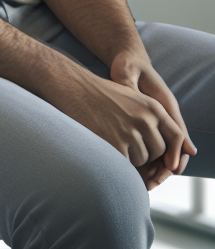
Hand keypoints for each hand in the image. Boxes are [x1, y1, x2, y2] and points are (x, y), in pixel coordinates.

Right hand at [50, 58, 192, 190]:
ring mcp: (129, 131)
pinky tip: (103, 142)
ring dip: (129, 155)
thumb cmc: (99, 93)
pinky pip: (125, 163)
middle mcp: (145, 119)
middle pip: (158, 151)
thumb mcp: (132, 98)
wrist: (70, 85)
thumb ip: (152, 119)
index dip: (175, 152)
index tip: (170, 163)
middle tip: (125, 141)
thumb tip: (170, 150)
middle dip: (145, 151)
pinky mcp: (114, 143)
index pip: (177, 136)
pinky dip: (116, 158)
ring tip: (110, 136)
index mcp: (152, 106)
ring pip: (142, 159)